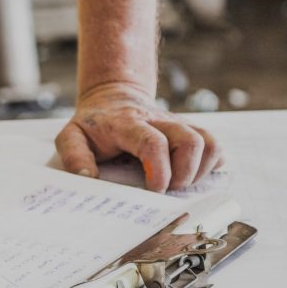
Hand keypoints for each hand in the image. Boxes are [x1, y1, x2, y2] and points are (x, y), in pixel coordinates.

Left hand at [55, 83, 223, 191]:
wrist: (113, 97)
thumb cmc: (93, 124)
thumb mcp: (71, 136)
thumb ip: (74, 156)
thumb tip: (88, 178)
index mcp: (128, 124)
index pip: (152, 142)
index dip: (160, 170)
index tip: (155, 190)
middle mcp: (159, 121)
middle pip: (190, 140)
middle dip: (185, 174)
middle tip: (167, 190)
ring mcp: (178, 124)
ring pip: (209, 142)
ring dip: (200, 171)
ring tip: (180, 184)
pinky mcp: (190, 131)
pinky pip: (215, 146)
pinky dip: (211, 165)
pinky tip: (191, 175)